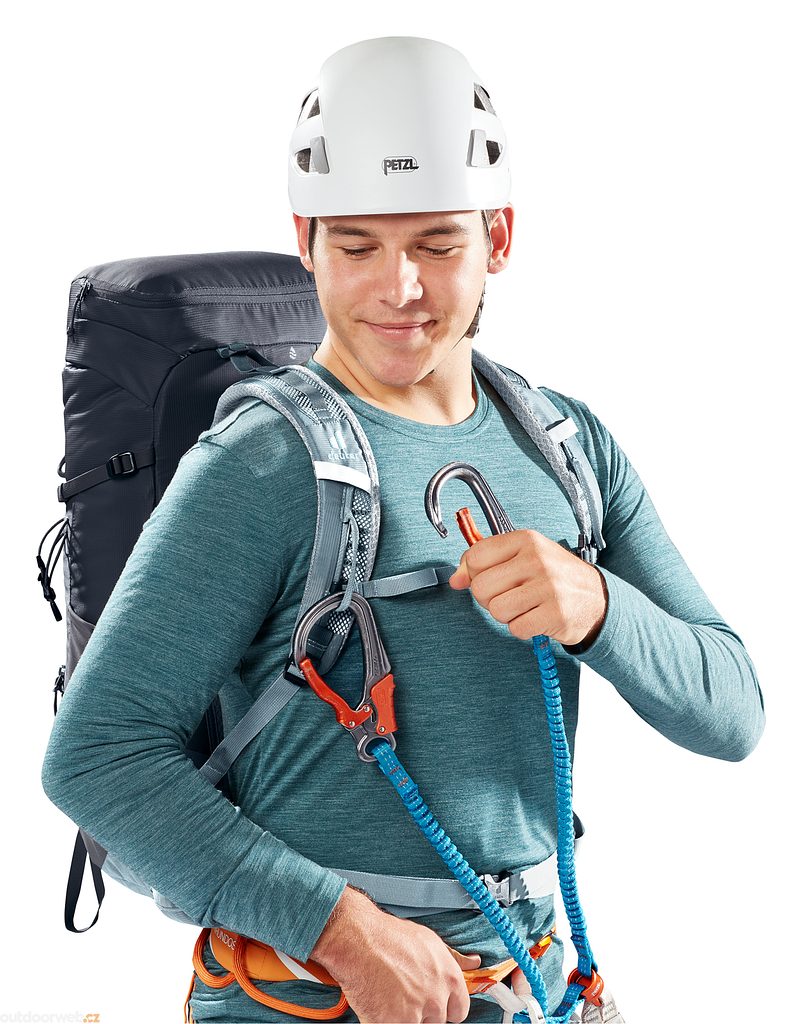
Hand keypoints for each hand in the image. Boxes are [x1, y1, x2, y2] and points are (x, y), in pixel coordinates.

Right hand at [312, 886, 480, 1022]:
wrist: (358, 939)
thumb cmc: (390, 937)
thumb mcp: (429, 940)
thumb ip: (454, 958)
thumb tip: (474, 962)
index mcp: (450, 979)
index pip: (459, 1011)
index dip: (445, 1006)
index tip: (432, 1001)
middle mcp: (436, 999)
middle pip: (435, 1020)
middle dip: (421, 1011)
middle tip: (403, 992)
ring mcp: (414, 1015)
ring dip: (402, 1017)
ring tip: (389, 995)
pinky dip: (383, 1020)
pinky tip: (377, 1003)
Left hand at [449, 529, 607, 647]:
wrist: (597, 598)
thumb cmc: (554, 576)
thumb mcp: (521, 557)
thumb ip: (484, 563)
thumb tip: (455, 580)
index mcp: (526, 539)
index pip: (475, 557)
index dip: (475, 573)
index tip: (491, 577)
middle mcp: (537, 559)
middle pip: (481, 587)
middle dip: (489, 598)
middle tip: (511, 595)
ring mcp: (548, 587)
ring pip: (496, 610)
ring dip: (507, 615)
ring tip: (525, 606)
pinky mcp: (556, 614)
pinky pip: (516, 628)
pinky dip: (523, 628)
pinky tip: (537, 617)